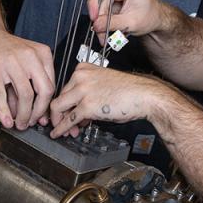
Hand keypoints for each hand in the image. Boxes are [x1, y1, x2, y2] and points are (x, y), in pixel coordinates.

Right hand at [0, 27, 55, 129]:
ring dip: (22, 114)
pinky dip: (4, 111)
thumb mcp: (25, 60)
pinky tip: (6, 120)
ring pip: (25, 95)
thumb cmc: (4, 48)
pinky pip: (1, 95)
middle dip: (38, 112)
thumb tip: (33, 112)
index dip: (47, 105)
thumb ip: (30, 84)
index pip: (51, 85)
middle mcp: (29, 57)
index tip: (42, 116)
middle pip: (43, 91)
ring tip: (18, 123)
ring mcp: (11, 62)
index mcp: (42, 53)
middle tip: (31, 122)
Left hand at [48, 63, 164, 137]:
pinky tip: (59, 133)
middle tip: (61, 124)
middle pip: (59, 97)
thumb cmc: (129, 91)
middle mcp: (80, 77)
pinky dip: (61, 128)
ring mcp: (82, 91)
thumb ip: (88, 96)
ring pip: (58, 107)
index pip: (65, 88)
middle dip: (59, 114)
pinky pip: (68, 119)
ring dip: (59, 122)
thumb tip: (78, 114)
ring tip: (62, 131)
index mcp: (83, 68)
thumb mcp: (103, 86)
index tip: (63, 112)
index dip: (64, 103)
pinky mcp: (87, 106)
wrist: (144, 95)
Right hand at [86, 0, 164, 42]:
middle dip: (99, 18)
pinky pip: (100, 9)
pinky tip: (107, 30)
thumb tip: (96, 24)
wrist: (153, 17)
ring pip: (98, 6)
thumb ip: (113, 23)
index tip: (94, 18)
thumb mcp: (132, 22)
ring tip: (106, 36)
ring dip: (100, 23)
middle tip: (101, 33)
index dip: (95, 3)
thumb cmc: (149, 15)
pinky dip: (102, 22)